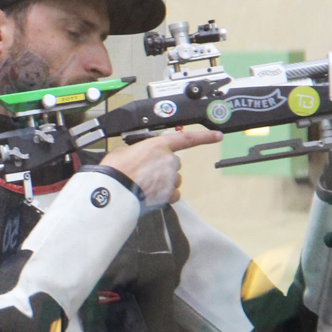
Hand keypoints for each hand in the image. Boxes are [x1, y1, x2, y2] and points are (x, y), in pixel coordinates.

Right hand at [98, 127, 221, 209]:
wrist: (114, 191)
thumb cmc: (116, 170)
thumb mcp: (123, 151)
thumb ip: (137, 151)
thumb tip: (137, 156)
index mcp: (159, 145)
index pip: (187, 138)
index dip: (205, 137)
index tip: (218, 136)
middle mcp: (169, 160)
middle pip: (174, 164)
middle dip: (164, 168)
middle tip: (146, 174)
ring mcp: (170, 178)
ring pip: (174, 180)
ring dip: (165, 183)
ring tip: (146, 186)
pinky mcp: (168, 194)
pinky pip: (173, 195)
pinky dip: (165, 196)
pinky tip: (152, 195)